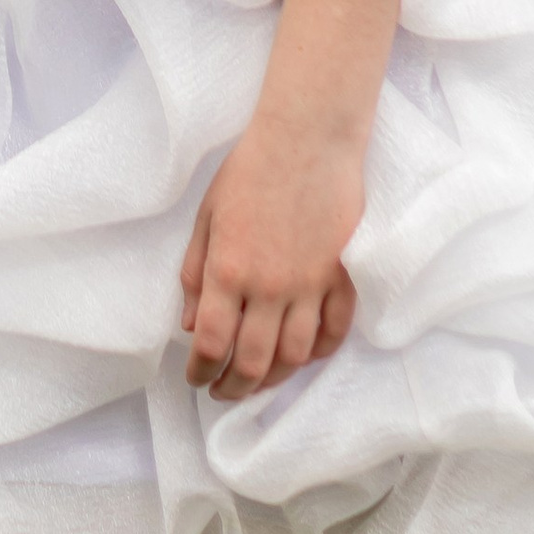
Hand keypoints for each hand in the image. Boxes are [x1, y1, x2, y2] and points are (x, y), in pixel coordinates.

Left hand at [179, 122, 363, 401]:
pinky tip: (303, 357)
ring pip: (295, 356)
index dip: (200, 371)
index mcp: (229, 271)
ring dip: (273, 379)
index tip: (195, 379)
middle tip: (223, 393)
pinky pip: (335, 331)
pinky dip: (319, 353)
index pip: (211, 343)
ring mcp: (311, 286)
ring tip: (258, 383)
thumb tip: (190, 326)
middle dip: (234, 387)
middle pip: (252, 362)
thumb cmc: (249, 170)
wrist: (307, 139)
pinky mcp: (342, 278)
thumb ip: (196, 274)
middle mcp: (270, 287)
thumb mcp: (207, 217)